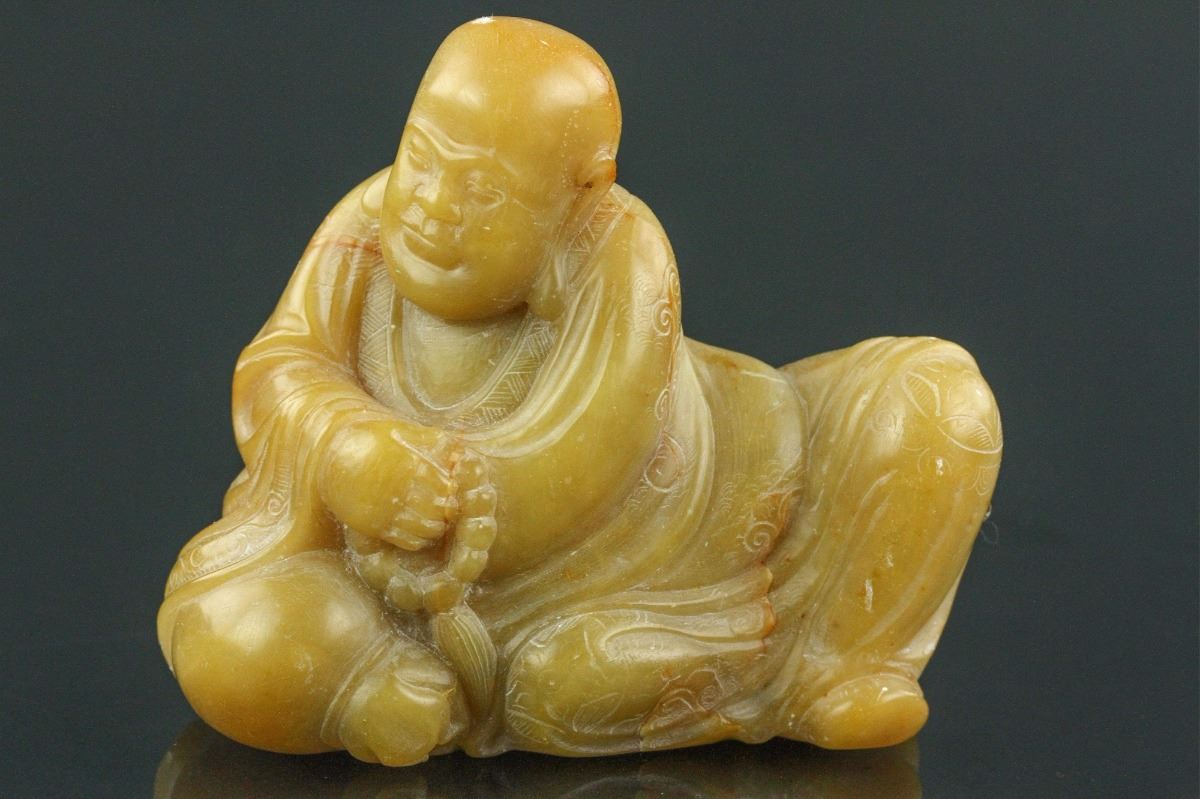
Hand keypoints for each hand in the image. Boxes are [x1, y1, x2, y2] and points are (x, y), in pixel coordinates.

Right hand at [320, 418, 457, 549]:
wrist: (334, 453)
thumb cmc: (375, 440)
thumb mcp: (404, 432)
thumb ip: (434, 440)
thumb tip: (461, 450)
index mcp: (410, 465)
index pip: (446, 488)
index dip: (453, 492)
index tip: (454, 491)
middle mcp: (399, 489)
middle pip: (440, 511)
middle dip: (447, 512)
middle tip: (448, 509)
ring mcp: (385, 510)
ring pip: (426, 530)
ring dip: (436, 527)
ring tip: (435, 520)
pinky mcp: (374, 526)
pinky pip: (408, 541)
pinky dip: (419, 539)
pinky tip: (418, 529)